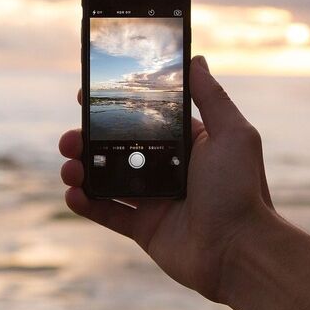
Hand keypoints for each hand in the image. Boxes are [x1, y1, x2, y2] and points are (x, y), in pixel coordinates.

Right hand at [58, 55, 274, 300]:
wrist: (240, 250)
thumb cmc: (241, 189)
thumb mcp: (232, 134)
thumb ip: (211, 96)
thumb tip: (196, 59)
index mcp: (188, 145)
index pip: (145, 119)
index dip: (116, 109)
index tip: (87, 96)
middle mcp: (170, 169)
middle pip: (119, 149)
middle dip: (90, 140)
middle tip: (70, 138)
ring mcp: (156, 200)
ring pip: (108, 179)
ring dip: (82, 171)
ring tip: (68, 167)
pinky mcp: (145, 229)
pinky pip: (109, 214)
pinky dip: (87, 204)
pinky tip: (72, 194)